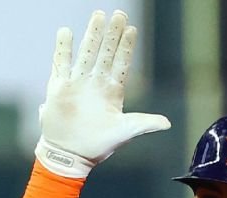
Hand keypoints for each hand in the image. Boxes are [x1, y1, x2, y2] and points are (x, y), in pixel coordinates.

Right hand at [36, 9, 171, 177]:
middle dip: (112, 34)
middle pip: (105, 52)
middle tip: (119, 13)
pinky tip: (66, 32)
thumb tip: (167, 123)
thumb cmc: (99, 145)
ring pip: (86, 53)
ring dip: (92, 35)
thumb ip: (145, 123)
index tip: (131, 28)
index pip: (121, 63)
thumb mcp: (125, 132)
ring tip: (98, 15)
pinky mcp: (59, 88)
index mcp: (112, 91)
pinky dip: (63, 48)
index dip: (126, 46)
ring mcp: (77, 83)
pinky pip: (61, 63)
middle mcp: (95, 83)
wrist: (71, 155)